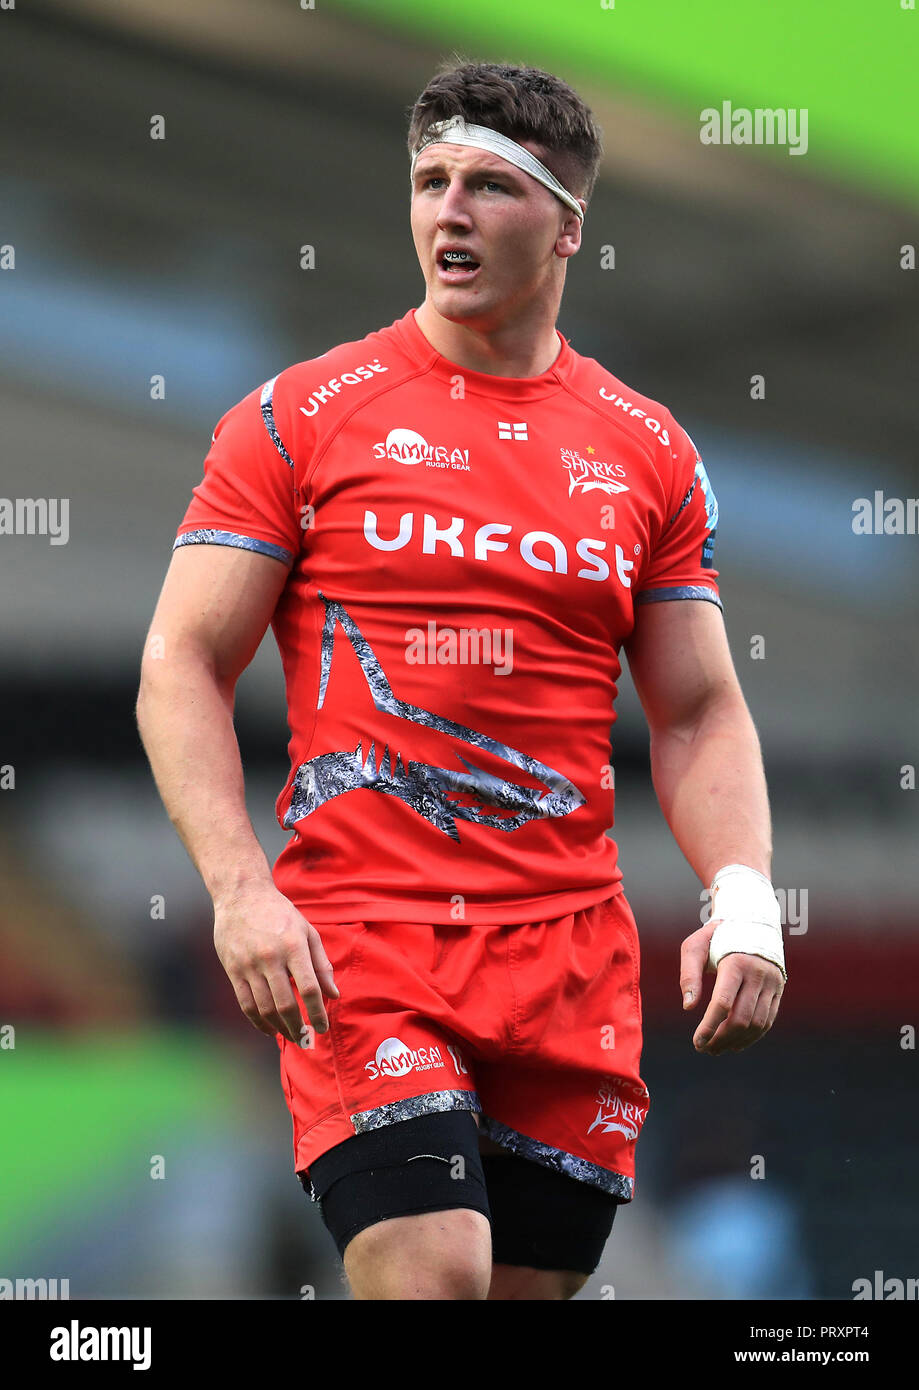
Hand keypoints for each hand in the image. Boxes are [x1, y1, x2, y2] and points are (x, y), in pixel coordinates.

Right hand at [213, 881, 338, 1044]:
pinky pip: (246, 1004)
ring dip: (279, 1028)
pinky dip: (258, 1022)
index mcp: (293, 946)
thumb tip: (334, 995)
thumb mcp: (307, 931)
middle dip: (298, 1027)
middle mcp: (270, 957)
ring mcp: (248, 965)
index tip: (323, 1028)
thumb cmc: (280, 914)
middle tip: (307, 1039)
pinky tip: (269, 1029)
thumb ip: (321, 964)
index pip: (309, 988)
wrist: (241, 895)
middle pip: (286, 1003)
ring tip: (291, 1036)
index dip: (318, 1012)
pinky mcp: (232, 970)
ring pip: (264, 1008)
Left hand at [679, 921, 783, 1054]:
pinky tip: (735, 1044)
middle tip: (704, 1048)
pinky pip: (767, 1020)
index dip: (710, 1026)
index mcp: (736, 962)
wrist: (751, 922)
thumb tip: (689, 1007)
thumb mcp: (695, 946)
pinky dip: (752, 1037)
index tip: (697, 1042)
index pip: (723, 1003)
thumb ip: (689, 974)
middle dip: (721, 1038)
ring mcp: (772, 983)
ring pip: (756, 1023)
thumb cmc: (716, 937)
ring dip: (736, 1041)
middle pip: (741, 1018)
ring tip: (716, 1049)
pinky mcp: (778, 990)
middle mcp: (758, 974)